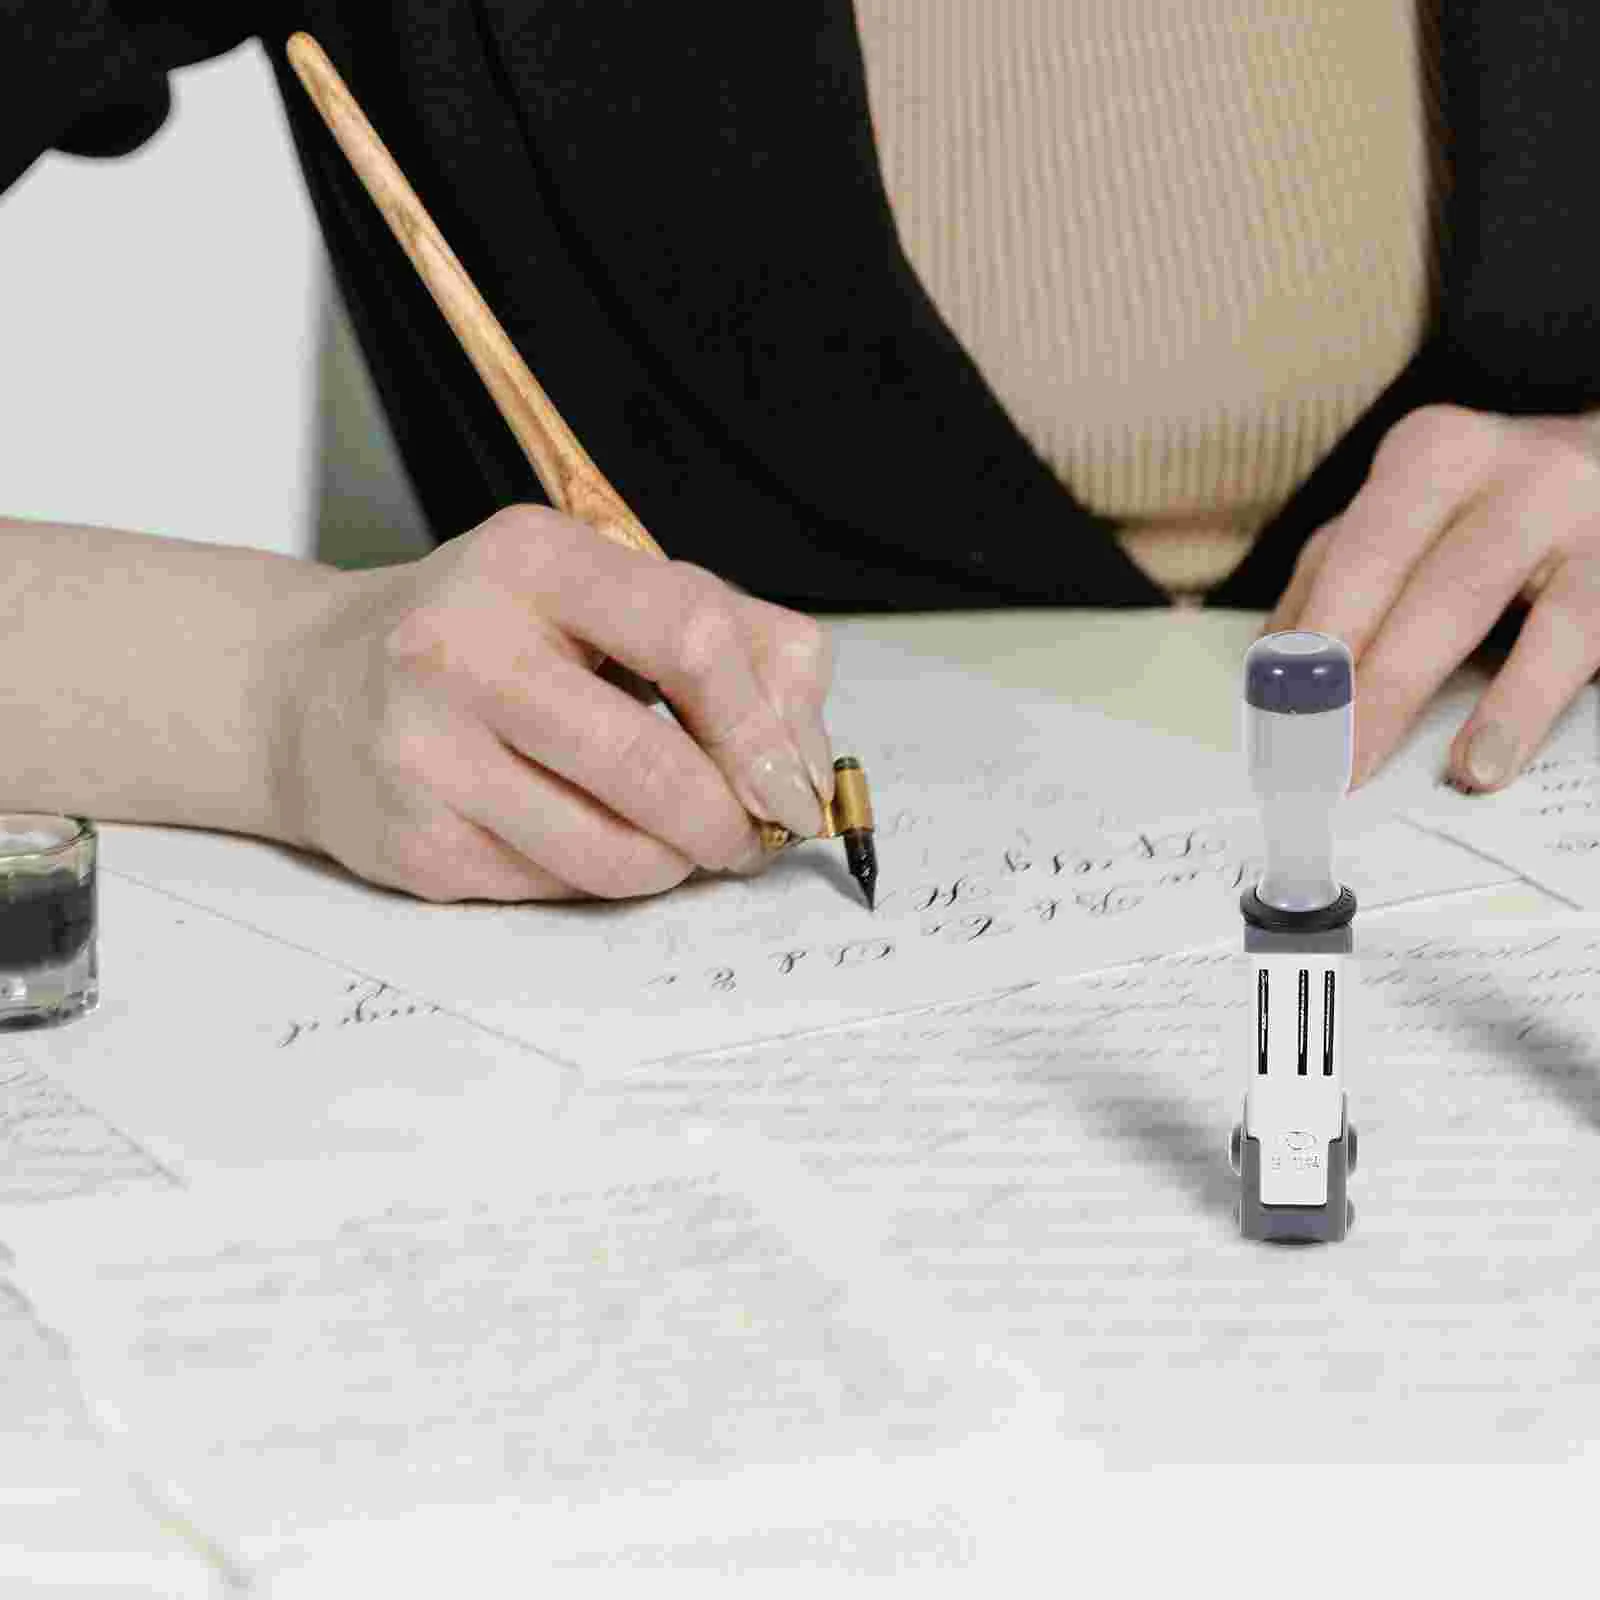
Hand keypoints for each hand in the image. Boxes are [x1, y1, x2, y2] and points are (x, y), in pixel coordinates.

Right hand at [273, 505, 833, 900]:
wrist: (312, 691)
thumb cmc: (491, 641)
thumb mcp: (604, 594)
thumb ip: (736, 643)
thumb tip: (806, 762)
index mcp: (533, 560)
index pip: (692, 637)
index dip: (765, 727)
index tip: (794, 785)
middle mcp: (462, 647)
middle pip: (652, 764)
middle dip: (728, 821)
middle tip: (749, 838)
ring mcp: (425, 750)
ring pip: (612, 852)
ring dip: (674, 863)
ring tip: (675, 841)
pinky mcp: (412, 843)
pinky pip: (558, 889)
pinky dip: (602, 878)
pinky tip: (584, 838)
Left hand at [1264, 403, 1599, 790]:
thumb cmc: (1505, 512)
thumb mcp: (1420, 522)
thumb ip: (1340, 584)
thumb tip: (1271, 682)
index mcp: (1424, 457)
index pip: (1342, 558)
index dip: (1301, 645)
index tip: (1273, 723)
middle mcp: (1491, 464)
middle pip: (1387, 575)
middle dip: (1335, 676)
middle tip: (1302, 756)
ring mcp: (1563, 503)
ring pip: (1463, 600)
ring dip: (1402, 692)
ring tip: (1363, 763)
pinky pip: (1567, 635)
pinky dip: (1516, 706)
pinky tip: (1482, 760)